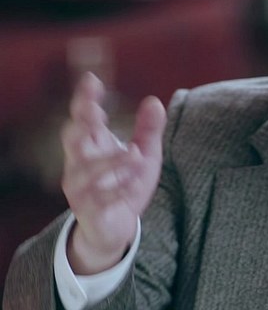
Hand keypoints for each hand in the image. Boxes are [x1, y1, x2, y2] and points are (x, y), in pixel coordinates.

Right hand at [61, 72, 165, 273]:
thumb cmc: (126, 184)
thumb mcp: (145, 155)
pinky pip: (99, 199)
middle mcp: (80, 164)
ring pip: (86, 170)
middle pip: (72, 138)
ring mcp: (80, 188)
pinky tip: (134, 183)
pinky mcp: (89, 210)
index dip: (84, 99)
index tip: (92, 80)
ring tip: (134, 155)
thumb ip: (149, 130)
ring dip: (110, 161)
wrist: (115, 228)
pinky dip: (117, 189)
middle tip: (98, 113)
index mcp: (92, 146)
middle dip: (83, 124)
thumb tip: (154, 101)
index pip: (82, 118)